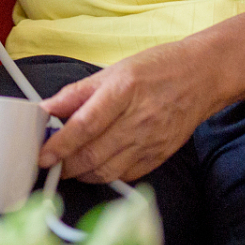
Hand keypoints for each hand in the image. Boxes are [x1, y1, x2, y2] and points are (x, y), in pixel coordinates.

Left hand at [38, 43, 223, 182]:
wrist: (202, 77)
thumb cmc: (157, 69)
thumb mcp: (113, 70)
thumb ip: (77, 93)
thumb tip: (46, 108)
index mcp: (123, 90)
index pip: (84, 126)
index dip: (59, 145)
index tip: (42, 155)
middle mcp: (138, 119)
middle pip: (92, 154)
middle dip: (65, 165)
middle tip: (50, 163)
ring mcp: (151, 141)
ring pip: (106, 172)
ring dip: (82, 173)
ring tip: (70, 165)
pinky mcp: (160, 156)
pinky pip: (126, 176)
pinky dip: (105, 175)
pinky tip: (97, 165)